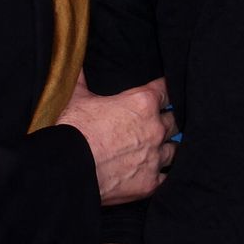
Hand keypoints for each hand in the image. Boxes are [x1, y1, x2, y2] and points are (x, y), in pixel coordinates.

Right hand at [56, 73, 177, 203]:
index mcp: (142, 102)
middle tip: (164, 120)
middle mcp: (155, 128)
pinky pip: (166, 176)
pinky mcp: (150, 182)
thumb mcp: (77, 96)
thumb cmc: (74, 129)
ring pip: (174, 149)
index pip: (166, 90)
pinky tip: (157, 171)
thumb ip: (82, 77)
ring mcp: (154, 157)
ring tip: (161, 146)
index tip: (165, 91)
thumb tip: (75, 61)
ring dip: (167, 146)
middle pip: (175, 120)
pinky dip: (161, 173)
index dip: (166, 90)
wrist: (69, 167)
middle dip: (169, 120)